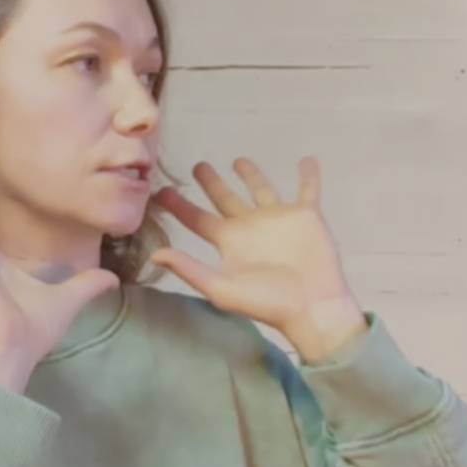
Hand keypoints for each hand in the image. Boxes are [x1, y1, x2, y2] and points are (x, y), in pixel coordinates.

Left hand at [148, 155, 366, 354]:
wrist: (311, 306)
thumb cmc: (266, 302)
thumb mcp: (221, 288)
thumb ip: (189, 269)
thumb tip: (155, 254)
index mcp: (228, 242)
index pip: (197, 219)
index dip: (178, 206)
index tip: (161, 191)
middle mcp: (250, 227)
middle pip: (225, 198)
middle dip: (212, 183)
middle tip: (198, 166)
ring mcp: (278, 220)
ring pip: (261, 189)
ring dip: (251, 174)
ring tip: (239, 161)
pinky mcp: (305, 217)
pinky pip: (308, 190)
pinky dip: (309, 176)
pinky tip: (307, 160)